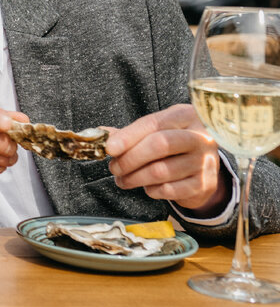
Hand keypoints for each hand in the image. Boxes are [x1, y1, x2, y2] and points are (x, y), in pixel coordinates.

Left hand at [105, 104, 228, 214]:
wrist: (203, 169)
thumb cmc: (173, 146)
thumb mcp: (156, 132)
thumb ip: (129, 133)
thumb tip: (101, 135)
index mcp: (186, 116)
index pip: (153, 124)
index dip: (128, 136)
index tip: (109, 148)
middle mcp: (201, 137)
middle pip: (159, 145)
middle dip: (129, 159)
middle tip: (114, 168)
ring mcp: (205, 162)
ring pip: (160, 171)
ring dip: (134, 178)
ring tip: (123, 179)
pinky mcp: (204, 184)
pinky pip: (168, 190)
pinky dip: (151, 190)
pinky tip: (146, 187)